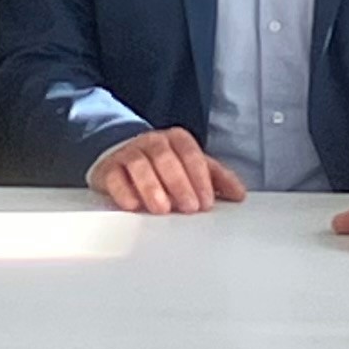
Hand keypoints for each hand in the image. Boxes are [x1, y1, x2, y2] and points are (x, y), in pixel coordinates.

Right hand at [87, 129, 247, 215]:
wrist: (123, 155)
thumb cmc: (164, 165)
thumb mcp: (192, 167)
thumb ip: (216, 178)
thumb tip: (239, 194)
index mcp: (176, 140)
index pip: (190, 154)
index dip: (199, 177)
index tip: (206, 201)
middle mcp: (152, 143)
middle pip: (165, 158)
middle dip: (179, 183)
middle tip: (189, 207)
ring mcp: (129, 154)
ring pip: (139, 165)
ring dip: (152, 187)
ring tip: (162, 208)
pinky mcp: (108, 169)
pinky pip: (114, 177)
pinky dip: (124, 191)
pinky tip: (133, 205)